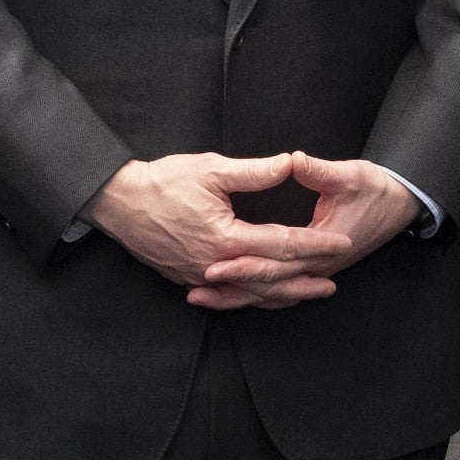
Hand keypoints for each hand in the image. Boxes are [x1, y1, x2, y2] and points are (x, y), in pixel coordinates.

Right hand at [90, 151, 325, 301]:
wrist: (119, 202)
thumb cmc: (163, 182)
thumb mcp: (211, 170)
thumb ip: (255, 172)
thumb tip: (290, 163)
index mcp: (226, 237)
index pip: (282, 244)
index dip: (315, 245)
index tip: (340, 244)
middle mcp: (216, 265)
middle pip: (271, 279)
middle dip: (305, 280)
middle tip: (333, 282)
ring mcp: (201, 277)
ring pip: (250, 293)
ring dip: (282, 295)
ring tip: (308, 294)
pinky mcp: (188, 279)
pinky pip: (229, 294)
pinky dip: (253, 296)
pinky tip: (266, 296)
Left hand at [189, 152, 422, 310]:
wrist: (402, 204)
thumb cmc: (377, 189)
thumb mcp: (350, 175)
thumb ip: (318, 170)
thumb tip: (293, 159)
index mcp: (324, 246)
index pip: (277, 261)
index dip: (244, 264)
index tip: (215, 264)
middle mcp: (320, 267)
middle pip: (268, 285)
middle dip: (232, 288)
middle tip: (195, 288)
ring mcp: (319, 273)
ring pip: (271, 295)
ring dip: (237, 297)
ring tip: (200, 297)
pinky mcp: (315, 272)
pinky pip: (280, 293)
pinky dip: (254, 295)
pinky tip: (229, 293)